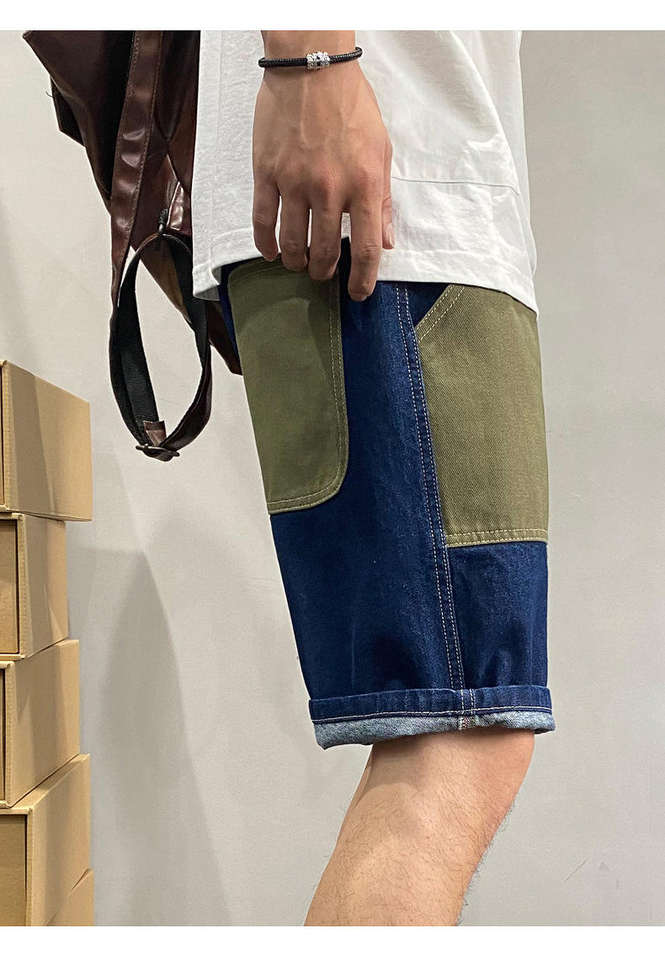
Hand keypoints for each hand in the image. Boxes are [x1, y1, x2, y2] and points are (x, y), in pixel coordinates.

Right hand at [252, 31, 393, 300]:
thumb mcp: (381, 150)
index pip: (365, 248)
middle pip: (325, 252)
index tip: (358, 293)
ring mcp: (295, 183)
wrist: (311, 67)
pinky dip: (266, 244)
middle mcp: (330, 189)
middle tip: (323, 272)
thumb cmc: (351, 106)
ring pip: (293, 243)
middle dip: (324, 271)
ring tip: (299, 264)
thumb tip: (386, 241)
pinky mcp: (267, 173)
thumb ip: (384, 200)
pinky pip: (263, 220)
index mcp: (364, 185)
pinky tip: (271, 253)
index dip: (363, 279)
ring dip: (297, 262)